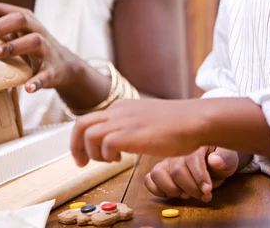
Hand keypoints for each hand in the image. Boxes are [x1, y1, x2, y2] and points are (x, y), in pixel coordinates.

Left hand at [0, 0, 75, 93]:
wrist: (62, 65)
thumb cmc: (30, 43)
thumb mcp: (12, 27)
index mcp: (23, 18)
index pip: (1, 9)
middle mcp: (36, 29)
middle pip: (20, 20)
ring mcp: (46, 48)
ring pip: (33, 41)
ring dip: (13, 47)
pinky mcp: (53, 69)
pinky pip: (47, 73)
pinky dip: (38, 80)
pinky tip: (28, 87)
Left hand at [71, 99, 205, 165]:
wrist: (193, 120)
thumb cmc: (175, 124)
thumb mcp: (145, 118)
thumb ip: (129, 123)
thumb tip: (118, 139)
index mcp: (121, 106)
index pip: (88, 119)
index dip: (81, 139)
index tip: (86, 155)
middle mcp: (118, 111)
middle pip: (80, 124)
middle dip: (75, 147)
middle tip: (82, 164)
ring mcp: (124, 121)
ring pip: (89, 134)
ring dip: (93, 153)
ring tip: (109, 161)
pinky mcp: (131, 134)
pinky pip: (105, 144)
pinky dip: (107, 156)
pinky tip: (121, 159)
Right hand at [145, 147, 238, 202]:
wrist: (216, 157)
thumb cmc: (221, 157)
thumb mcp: (229, 157)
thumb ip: (224, 159)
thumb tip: (215, 161)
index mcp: (194, 143)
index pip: (192, 160)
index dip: (199, 178)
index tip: (208, 190)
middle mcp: (177, 151)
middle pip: (176, 171)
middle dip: (190, 188)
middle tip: (204, 195)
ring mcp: (167, 161)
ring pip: (157, 173)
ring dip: (172, 188)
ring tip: (186, 194)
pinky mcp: (162, 171)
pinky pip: (149, 179)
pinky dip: (157, 189)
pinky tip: (173, 194)